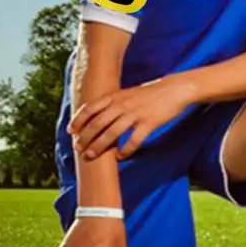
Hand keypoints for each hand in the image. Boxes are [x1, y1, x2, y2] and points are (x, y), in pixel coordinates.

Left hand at [69, 76, 189, 159]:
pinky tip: (120, 157)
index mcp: (117, 95)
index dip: (79, 120)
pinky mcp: (149, 123)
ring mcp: (136, 114)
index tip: (71, 131)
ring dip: (99, 146)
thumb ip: (114, 102)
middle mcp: (123, 104)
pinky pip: (134, 140)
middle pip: (98, 122)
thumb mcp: (129, 93)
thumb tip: (97, 115)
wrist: (174, 89)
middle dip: (86, 137)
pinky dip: (125, 150)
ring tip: (91, 156)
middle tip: (78, 148)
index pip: (91, 107)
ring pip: (112, 133)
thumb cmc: (151, 93)